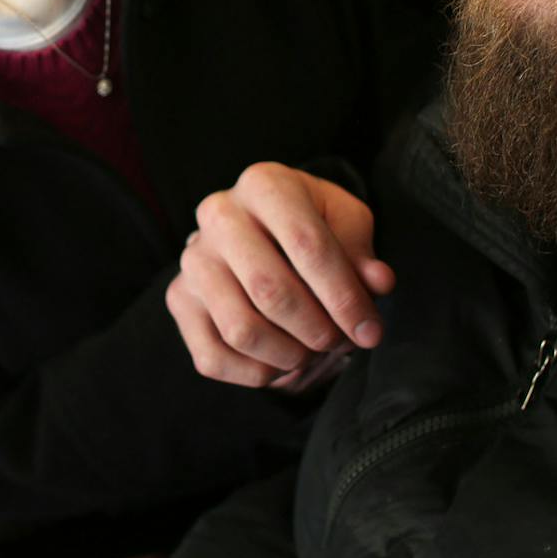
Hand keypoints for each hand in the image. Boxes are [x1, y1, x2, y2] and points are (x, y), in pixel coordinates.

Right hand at [167, 162, 393, 387]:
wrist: (257, 228)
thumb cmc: (309, 223)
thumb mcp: (344, 223)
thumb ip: (361, 253)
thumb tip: (377, 283)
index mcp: (263, 185)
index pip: (307, 246)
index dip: (344, 297)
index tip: (369, 331)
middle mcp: (218, 216)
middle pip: (270, 291)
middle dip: (317, 330)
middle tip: (340, 342)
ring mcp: (193, 259)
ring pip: (241, 330)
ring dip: (289, 355)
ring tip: (312, 351)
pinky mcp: (179, 299)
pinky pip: (213, 357)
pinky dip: (256, 372)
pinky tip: (280, 361)